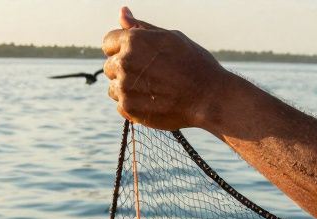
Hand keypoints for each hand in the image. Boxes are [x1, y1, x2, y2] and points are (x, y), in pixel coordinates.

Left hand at [101, 7, 233, 130]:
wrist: (208, 98)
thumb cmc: (193, 64)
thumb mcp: (169, 37)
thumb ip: (141, 27)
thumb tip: (122, 12)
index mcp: (133, 41)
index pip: (108, 42)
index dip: (122, 48)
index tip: (139, 56)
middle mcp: (124, 62)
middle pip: (110, 66)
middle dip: (125, 69)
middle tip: (151, 75)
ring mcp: (124, 87)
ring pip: (114, 87)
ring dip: (127, 88)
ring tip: (153, 89)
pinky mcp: (128, 108)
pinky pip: (121, 105)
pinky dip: (134, 104)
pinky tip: (153, 101)